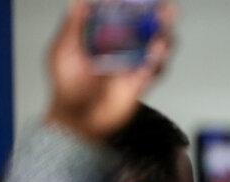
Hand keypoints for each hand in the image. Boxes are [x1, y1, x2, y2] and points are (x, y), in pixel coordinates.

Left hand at [45, 1, 175, 140]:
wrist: (77, 121)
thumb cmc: (66, 88)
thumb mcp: (63, 51)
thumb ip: (74, 26)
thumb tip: (80, 2)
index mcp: (101, 40)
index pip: (120, 17)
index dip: (131, 7)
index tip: (138, 0)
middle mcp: (120, 52)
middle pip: (143, 31)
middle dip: (156, 18)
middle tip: (165, 7)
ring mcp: (132, 67)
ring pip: (154, 49)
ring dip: (163, 35)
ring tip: (166, 23)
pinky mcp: (140, 84)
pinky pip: (154, 70)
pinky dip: (158, 59)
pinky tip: (158, 49)